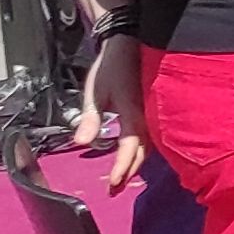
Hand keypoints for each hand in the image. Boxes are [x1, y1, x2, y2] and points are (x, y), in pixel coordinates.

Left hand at [75, 38, 147, 193]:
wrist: (129, 43)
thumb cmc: (110, 67)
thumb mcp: (95, 92)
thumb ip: (90, 119)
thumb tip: (80, 143)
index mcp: (133, 113)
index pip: (130, 148)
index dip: (122, 168)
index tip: (112, 186)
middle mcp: (147, 117)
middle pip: (142, 152)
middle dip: (129, 173)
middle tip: (114, 191)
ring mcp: (153, 114)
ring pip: (149, 146)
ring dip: (135, 164)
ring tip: (122, 178)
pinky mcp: (153, 111)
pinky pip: (151, 137)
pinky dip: (140, 151)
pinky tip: (133, 156)